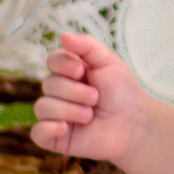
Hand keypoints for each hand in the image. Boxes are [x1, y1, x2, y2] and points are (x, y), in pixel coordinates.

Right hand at [32, 33, 157, 165]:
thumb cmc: (123, 92)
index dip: (63, 65)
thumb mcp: (108, 62)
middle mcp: (60, 93)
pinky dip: (48, 129)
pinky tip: (65, 128)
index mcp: (69, 73)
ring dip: (69, 110)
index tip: (82, 71)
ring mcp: (56, 116)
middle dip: (75, 91)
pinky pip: (38, 133)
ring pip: (42, 107)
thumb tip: (63, 36)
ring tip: (90, 115)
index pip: (52, 61)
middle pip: (48, 84)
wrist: (135, 124)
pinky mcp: (57, 138)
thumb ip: (87, 46)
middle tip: (96, 98)